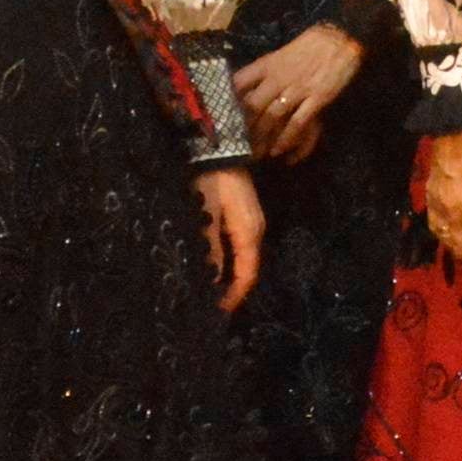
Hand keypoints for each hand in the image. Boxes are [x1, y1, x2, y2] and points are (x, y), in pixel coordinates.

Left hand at [197, 166, 262, 309]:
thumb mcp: (206, 216)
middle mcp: (254, 230)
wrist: (218, 147)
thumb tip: (210, 281)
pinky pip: (236, 245)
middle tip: (210, 304)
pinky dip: (226, 259)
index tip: (217, 314)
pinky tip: (211, 262)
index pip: (247, 275)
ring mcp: (249, 221)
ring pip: (241, 257)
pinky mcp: (241, 213)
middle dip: (230, 288)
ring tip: (208, 288)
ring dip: (227, 273)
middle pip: (246, 268)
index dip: (234, 296)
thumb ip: (209, 249)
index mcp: (249, 234)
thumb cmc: (211, 182)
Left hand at [234, 20, 366, 164]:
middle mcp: (278, 78)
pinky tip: (279, 151)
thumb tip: (249, 84)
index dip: (229, 101)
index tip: (225, 117)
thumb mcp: (281, 52)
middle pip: (253, 106)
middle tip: (241, 145)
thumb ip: (266, 69)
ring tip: (257, 154)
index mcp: (267, 64)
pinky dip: (287, 139)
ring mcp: (298, 89)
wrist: (341, 38)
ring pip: (272, 117)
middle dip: (245, 128)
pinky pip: (298, 122)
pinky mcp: (317, 98)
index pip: (240, 83)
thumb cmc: (311, 43)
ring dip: (263, 138)